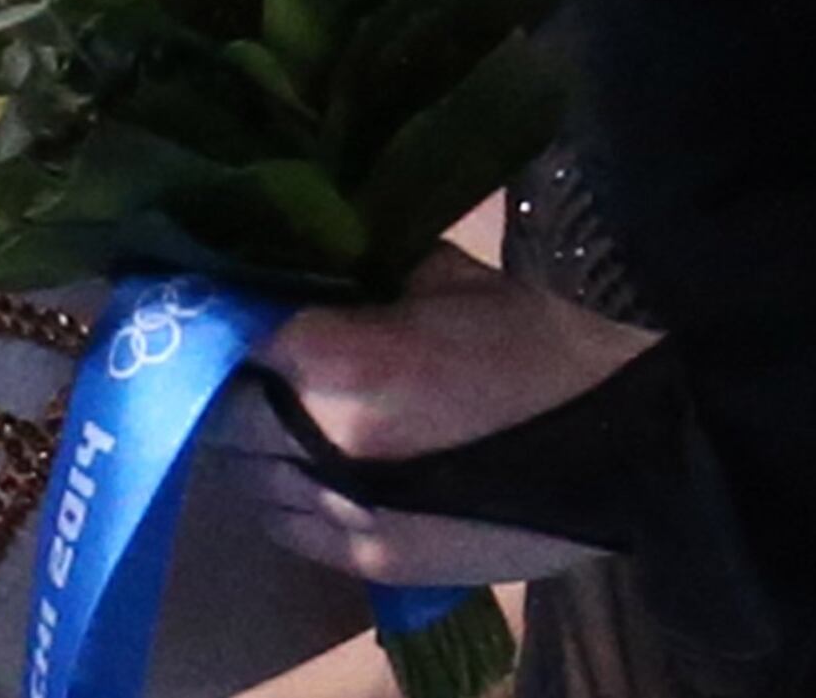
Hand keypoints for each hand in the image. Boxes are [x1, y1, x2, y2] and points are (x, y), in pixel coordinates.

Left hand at [231, 243, 661, 587]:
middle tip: (240, 351)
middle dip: (224, 379)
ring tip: (273, 407)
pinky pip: (282, 525)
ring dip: (245, 441)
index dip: (209, 313)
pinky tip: (298, 463)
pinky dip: (275, 492)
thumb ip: (358, 269)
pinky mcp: (370, 563)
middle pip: (221, 411)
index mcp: (341, 359)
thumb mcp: (441, 277)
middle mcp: (322, 441)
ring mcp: (344, 513)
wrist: (618, 451)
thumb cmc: (533, 348)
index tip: (197, 293)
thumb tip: (297, 253)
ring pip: (243, 476)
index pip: (228, 335)